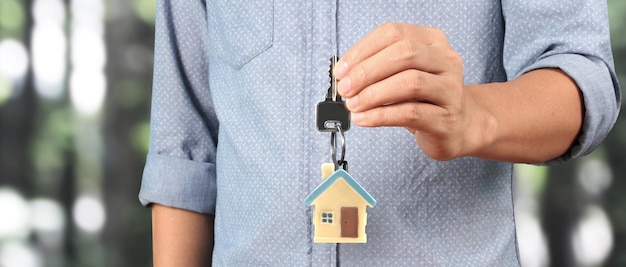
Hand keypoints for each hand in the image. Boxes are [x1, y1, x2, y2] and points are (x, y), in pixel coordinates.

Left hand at [334, 23, 495, 160]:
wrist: (459, 127)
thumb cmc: (426, 99)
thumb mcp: (404, 75)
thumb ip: (379, 69)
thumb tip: (345, 75)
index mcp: (432, 41)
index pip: (393, 33)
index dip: (362, 50)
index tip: (342, 70)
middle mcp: (446, 60)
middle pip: (404, 54)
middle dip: (367, 71)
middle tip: (346, 88)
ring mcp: (450, 89)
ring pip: (410, 82)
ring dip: (374, 94)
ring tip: (353, 105)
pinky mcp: (446, 118)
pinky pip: (411, 113)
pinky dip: (381, 115)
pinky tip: (364, 119)